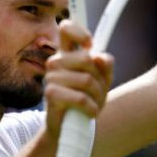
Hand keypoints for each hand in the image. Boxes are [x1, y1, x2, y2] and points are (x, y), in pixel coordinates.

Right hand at [43, 20, 113, 140]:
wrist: (71, 127)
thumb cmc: (86, 100)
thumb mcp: (102, 80)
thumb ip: (105, 65)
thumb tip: (100, 57)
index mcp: (67, 54)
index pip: (66, 29)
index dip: (80, 33)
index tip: (90, 45)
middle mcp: (56, 62)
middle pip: (86, 58)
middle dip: (100, 78)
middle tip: (99, 90)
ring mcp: (51, 77)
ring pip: (87, 79)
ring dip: (98, 96)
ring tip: (95, 104)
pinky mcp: (51, 93)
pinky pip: (80, 97)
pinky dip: (91, 107)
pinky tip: (91, 112)